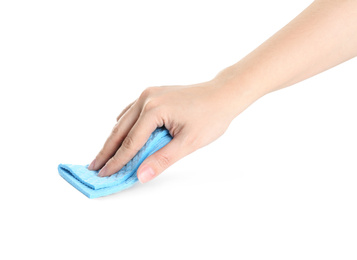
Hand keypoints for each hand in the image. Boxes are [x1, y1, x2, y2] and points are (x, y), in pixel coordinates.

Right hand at [88, 77, 247, 182]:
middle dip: (106, 150)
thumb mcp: (188, 142)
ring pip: (123, 120)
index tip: (103, 175)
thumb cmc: (211, 116)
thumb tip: (140, 176)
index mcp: (153, 109)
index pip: (130, 142)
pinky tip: (121, 136)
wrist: (223, 94)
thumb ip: (162, 159)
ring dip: (113, 139)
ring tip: (104, 156)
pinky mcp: (153, 94)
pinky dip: (124, 126)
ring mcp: (148, 94)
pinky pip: (131, 112)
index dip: (116, 161)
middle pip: (120, 130)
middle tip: (93, 167)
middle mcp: (146, 98)